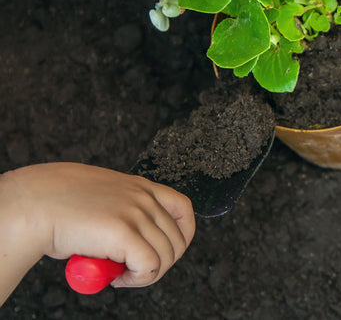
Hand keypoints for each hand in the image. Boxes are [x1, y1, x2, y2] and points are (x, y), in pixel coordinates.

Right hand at [0, 163, 194, 296]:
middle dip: (159, 262)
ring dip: (145, 274)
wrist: (31, 204)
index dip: (181, 235)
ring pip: (165, 256)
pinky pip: (150, 266)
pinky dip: (137, 279)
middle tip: (132, 270)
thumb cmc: (54, 204)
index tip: (166, 251)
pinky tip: (116, 278)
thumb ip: (122, 213)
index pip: (183, 208)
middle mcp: (143, 197)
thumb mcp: (101, 199)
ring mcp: (136, 213)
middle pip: (177, 239)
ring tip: (120, 275)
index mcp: (139, 186)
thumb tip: (130, 242)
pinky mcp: (124, 232)